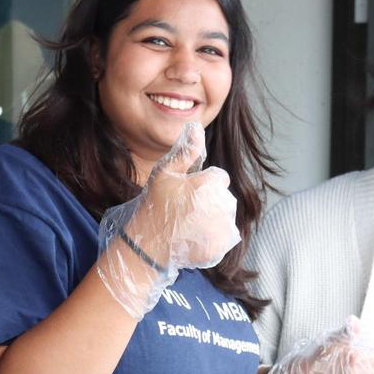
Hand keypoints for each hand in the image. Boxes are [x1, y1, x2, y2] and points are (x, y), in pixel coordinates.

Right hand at [96, 123, 240, 317]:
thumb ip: (186, 152)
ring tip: (189, 225)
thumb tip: (197, 128)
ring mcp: (222, 228)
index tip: (186, 193)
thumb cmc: (154, 205)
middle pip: (224, 197)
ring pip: (225, 216)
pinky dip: (213, 237)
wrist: (147, 244)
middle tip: (185, 210)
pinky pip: (225, 236)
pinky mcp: (222, 245)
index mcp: (208, 185)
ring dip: (212, 218)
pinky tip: (194, 237)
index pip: (219, 178)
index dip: (203, 183)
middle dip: (209, 200)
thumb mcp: (165, 173)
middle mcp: (220, 205)